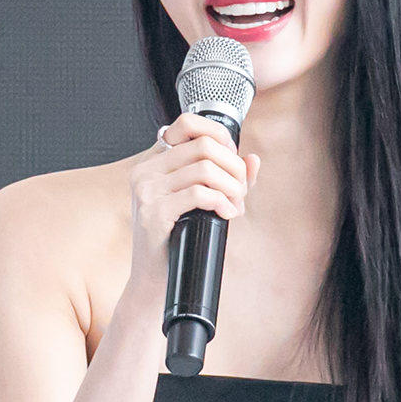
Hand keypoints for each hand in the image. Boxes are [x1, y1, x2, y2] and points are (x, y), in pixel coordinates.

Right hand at [128, 112, 259, 277]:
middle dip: (233, 167)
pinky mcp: (153, 212)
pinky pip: (199, 194)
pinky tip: (227, 214)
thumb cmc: (178, 238)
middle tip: (240, 190)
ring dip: (232, 187)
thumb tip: (254, 160)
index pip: (187, 123)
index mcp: (154, 161)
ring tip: (236, 205)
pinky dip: (222, 203)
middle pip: (204, 146)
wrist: (154, 278)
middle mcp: (146, 170)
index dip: (219, 135)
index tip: (233, 159)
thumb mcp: (201, 202)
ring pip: (205, 169)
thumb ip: (228, 178)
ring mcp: (147, 190)